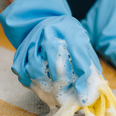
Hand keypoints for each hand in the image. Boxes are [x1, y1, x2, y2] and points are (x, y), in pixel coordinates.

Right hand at [0, 0, 115, 115]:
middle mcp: (48, 32)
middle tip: (67, 95)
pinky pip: (21, 70)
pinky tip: (39, 87)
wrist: (43, 20)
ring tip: (53, 94)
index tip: (83, 92)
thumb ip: (89, 63)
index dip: (82, 75)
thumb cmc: (68, 35)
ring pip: (35, 66)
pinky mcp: (19, 50)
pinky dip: (29, 82)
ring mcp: (31, 40)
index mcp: (69, 29)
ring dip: (44, 85)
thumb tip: (96, 88)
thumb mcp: (83, 42)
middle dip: (62, 81)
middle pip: (54, 59)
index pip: (78, 52)